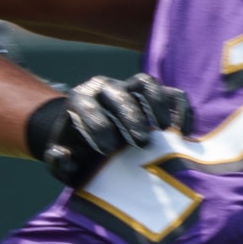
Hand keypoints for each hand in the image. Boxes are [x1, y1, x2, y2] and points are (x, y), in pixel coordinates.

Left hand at [26, 74, 192, 188]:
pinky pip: (173, 94)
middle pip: (119, 93)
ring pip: (146, 83)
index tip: (108, 151)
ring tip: (166, 131)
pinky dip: (181, 110)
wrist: (94, 136)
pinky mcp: (157, 95)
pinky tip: (184, 133)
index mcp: (80, 99)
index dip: (98, 126)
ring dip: (158, 105)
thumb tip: (63, 154)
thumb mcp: (64, 159)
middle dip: (131, 117)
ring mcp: (132, 87)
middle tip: (141, 143)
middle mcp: (105, 87)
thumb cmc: (80, 150)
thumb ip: (58, 161)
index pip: (87, 105)